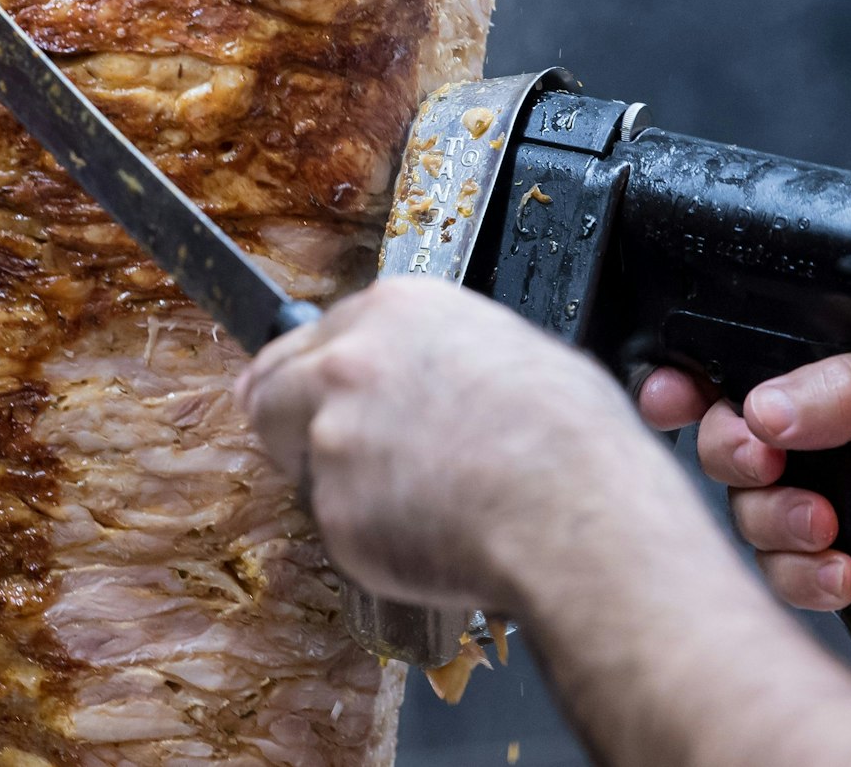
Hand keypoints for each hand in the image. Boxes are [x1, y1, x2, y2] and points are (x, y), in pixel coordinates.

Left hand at [235, 278, 686, 612]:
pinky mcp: (334, 509)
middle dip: (289, 422)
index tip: (311, 396)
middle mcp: (349, 363)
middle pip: (271, 389)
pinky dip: (370, 540)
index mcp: (396, 311)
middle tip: (319, 455)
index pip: (312, 338)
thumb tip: (429, 373)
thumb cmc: (573, 441)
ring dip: (338, 485)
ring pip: (303, 465)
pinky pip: (339, 527)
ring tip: (416, 503)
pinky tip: (429, 536)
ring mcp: (333, 436)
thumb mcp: (514, 351)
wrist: (579, 517)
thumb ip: (436, 352)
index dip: (313, 376)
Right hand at [637, 332, 850, 611]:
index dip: (697, 377)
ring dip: (773, 522)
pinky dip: (804, 576)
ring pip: (748, 510)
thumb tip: (760, 402)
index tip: (674, 395)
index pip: (749, 363)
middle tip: (765, 461)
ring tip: (823, 529)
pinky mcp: (845, 562)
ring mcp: (839, 501)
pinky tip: (843, 573)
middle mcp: (835, 437)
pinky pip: (785, 572)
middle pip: (731, 437)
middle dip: (734, 454)